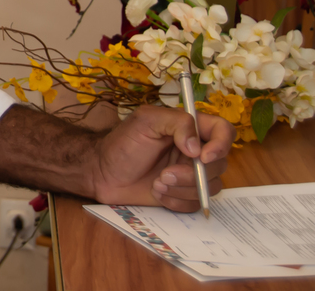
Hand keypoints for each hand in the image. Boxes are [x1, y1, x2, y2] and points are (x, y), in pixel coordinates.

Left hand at [91, 105, 234, 211]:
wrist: (102, 174)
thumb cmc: (121, 143)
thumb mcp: (145, 121)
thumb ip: (176, 123)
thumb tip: (198, 147)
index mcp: (189, 128)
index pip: (223, 131)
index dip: (222, 144)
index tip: (203, 157)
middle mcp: (195, 151)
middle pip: (219, 164)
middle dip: (193, 174)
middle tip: (164, 174)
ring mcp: (191, 174)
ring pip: (211, 187)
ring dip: (184, 188)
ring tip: (157, 183)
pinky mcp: (184, 194)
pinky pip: (196, 203)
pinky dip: (178, 201)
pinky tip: (158, 194)